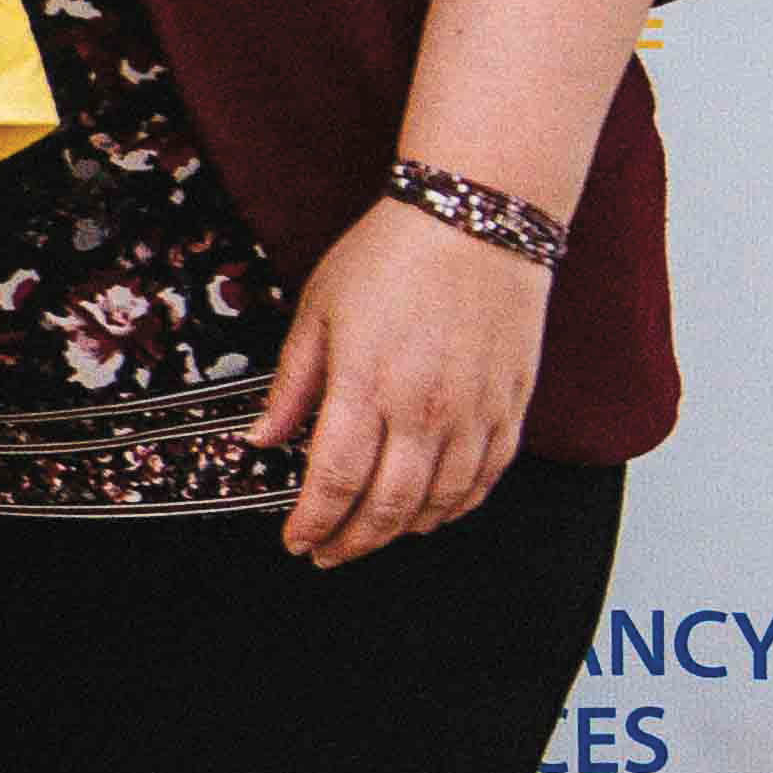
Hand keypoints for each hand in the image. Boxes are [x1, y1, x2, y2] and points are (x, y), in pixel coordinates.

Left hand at [257, 202, 547, 566]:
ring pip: (439, 501)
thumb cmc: (392, 257)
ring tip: (373, 535)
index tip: (296, 540)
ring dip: (402, 530)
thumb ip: (292, 385)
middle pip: (386, 505)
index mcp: (366, 387)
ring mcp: (474, 411)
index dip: (312, 523)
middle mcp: (423, 409)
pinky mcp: (511, 405)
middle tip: (328, 552)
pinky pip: (486, 477)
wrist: (477, 221)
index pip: (333, 482)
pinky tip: (433, 512)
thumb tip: (261, 440)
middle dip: (351, 540)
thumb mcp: (318, 312)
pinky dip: (457, 506)